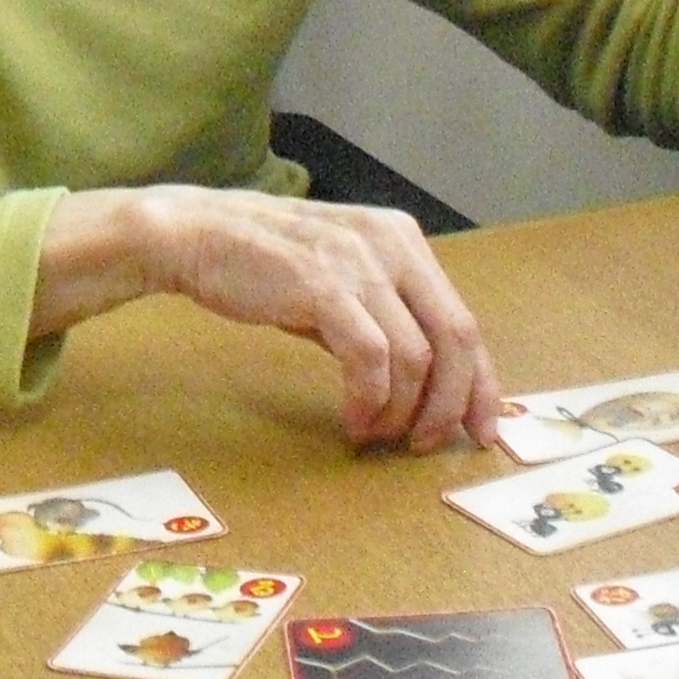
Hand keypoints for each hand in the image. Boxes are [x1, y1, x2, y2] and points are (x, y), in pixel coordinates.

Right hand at [43, 188, 499, 452]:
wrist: (196, 235)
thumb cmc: (264, 264)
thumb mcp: (340, 280)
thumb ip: (384, 317)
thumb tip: (425, 385)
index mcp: (403, 240)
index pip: (463, 321)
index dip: (481, 382)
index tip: (481, 427)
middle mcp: (392, 245)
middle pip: (456, 339)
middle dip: (452, 403)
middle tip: (427, 443)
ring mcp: (360, 264)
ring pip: (417, 356)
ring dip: (402, 410)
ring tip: (376, 433)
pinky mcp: (325, 287)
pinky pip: (371, 359)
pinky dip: (369, 400)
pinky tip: (352, 419)